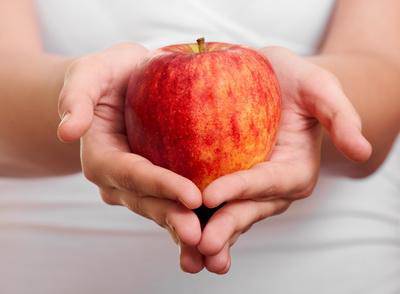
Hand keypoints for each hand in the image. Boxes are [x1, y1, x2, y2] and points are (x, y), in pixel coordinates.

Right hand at [56, 43, 203, 272]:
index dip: (161, 187)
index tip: (192, 196)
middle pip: (148, 202)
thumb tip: (67, 132)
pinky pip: (176, 202)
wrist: (121, 84)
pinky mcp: (158, 184)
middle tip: (200, 235)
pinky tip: (218, 228)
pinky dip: (195, 217)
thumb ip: (77, 97)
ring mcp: (138, 186)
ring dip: (184, 227)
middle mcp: (118, 179)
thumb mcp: (89, 74)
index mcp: (101, 158)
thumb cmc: (107, 76)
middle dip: (174, 218)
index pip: (133, 175)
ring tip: (210, 244)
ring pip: (163, 209)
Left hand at [197, 46, 371, 273]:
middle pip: (247, 210)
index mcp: (294, 171)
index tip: (213, 196)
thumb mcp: (320, 88)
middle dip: (225, 228)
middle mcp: (271, 188)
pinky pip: (209, 203)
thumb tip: (362, 151)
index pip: (269, 183)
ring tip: (188, 255)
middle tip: (201, 245)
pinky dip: (192, 216)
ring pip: (227, 215)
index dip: (243, 191)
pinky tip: (171, 225)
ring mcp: (246, 190)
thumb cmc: (296, 82)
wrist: (272, 81)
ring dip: (207, 235)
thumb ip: (340, 116)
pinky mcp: (225, 183)